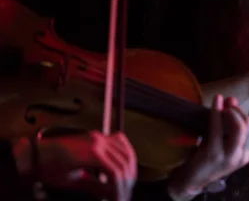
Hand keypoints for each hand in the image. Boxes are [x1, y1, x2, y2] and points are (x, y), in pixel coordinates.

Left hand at [14, 131, 136, 200]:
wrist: (37, 154)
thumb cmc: (49, 168)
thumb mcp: (71, 182)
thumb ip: (95, 187)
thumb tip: (111, 194)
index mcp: (92, 153)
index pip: (116, 171)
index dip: (120, 187)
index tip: (119, 198)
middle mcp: (99, 141)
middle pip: (124, 161)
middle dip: (128, 179)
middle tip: (125, 193)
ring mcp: (98, 137)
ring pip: (126, 150)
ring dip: (130, 166)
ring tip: (127, 180)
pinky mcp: (96, 136)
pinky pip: (119, 141)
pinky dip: (125, 152)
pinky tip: (124, 163)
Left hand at [167, 95, 248, 200]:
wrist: (195, 178)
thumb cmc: (212, 155)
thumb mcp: (227, 140)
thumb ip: (232, 120)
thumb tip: (232, 99)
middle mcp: (243, 156)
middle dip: (239, 110)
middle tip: (229, 108)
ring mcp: (229, 155)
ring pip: (240, 126)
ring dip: (232, 111)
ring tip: (224, 109)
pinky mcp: (214, 152)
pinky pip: (218, 127)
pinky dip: (217, 110)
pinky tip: (216, 100)